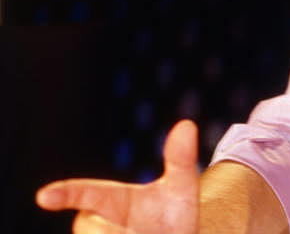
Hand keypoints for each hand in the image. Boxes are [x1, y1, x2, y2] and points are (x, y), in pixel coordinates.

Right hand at [36, 120, 199, 233]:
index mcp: (109, 199)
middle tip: (138, 231)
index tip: (44, 196)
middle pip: (90, 228)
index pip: (83, 193)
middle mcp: (97, 223)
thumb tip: (187, 124)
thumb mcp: (180, 189)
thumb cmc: (173, 214)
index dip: (62, 194)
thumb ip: (181, 160)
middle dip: (113, 232)